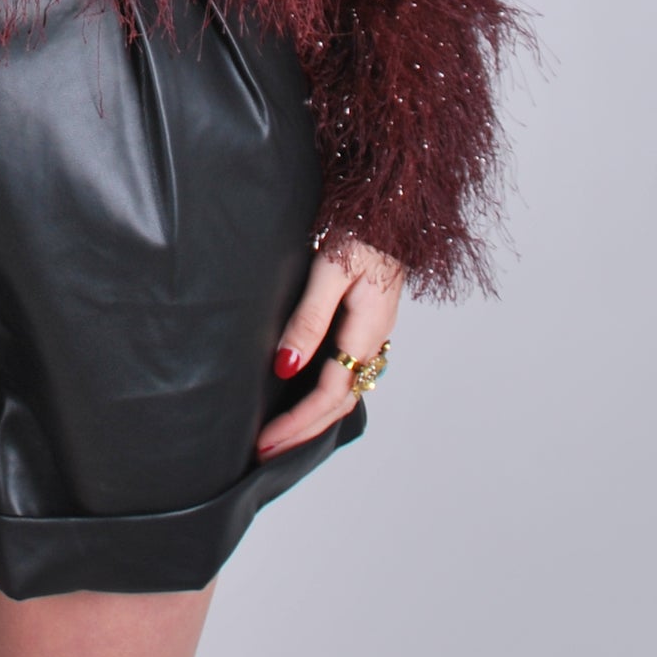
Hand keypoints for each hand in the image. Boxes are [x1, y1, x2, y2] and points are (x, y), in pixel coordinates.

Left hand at [256, 237, 403, 459]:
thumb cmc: (361, 229)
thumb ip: (308, 319)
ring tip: (279, 436)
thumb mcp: (331, 270)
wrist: (391, 204)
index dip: (296, 424)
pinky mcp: (364, 324)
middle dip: (302, 433)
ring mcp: (371, 334)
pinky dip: (323, 398)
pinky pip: (346, 373)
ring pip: (345, 392)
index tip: (264, 442)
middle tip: (265, 452)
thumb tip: (285, 367)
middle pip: (338, 403)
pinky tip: (301, 399)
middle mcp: (373, 340)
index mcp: (366, 331)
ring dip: (313, 420)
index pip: (329, 394)